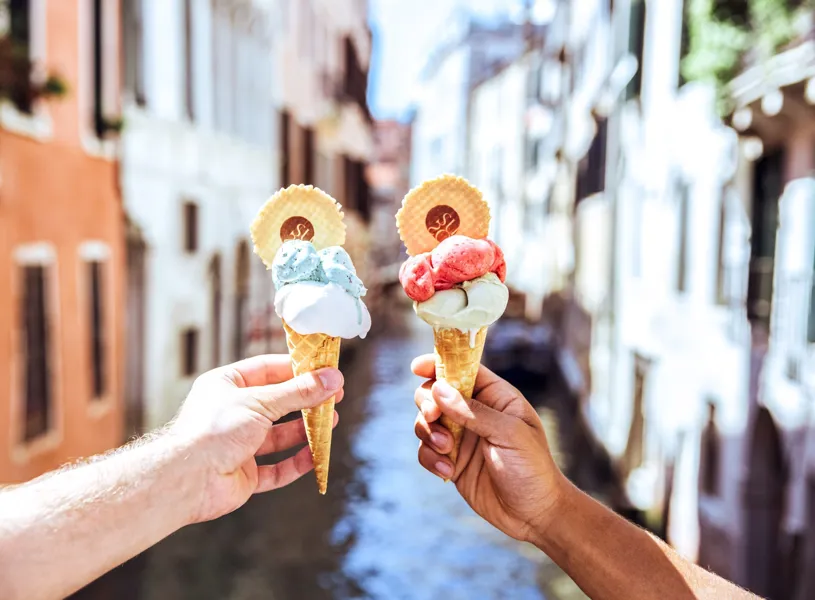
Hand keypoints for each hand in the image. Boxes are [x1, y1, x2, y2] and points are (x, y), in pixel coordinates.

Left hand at [169, 355, 343, 523]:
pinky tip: (315, 455)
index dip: (297, 369)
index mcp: (226, 386)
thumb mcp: (261, 403)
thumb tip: (332, 379)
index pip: (267, 370)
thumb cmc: (212, 431)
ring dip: (305, 430)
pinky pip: (275, 468)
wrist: (185, 480)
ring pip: (279, 436)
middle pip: (277, 404)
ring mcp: (237, 445)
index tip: (325, 369)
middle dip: (306, 401)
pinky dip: (295, 462)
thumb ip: (299, 393)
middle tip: (335, 396)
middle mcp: (231, 413)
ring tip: (331, 422)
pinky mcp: (243, 474)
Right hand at [412, 355, 565, 544]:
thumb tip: (439, 390)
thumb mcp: (509, 434)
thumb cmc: (532, 468)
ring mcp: (461, 437)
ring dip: (428, 433)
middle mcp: (474, 412)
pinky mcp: (451, 461)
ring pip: (425, 421)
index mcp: (494, 396)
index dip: (438, 363)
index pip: (462, 369)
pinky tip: (448, 472)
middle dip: (427, 402)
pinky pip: (426, 451)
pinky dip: (431, 458)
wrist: (534, 514)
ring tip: (448, 450)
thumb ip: (473, 411)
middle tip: (433, 416)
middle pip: (435, 392)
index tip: (417, 367)